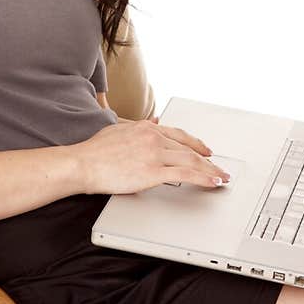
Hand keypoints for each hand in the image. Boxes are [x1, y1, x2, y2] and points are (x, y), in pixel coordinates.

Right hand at [76, 114, 230, 194]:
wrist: (82, 163)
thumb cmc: (94, 151)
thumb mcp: (119, 129)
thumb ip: (138, 126)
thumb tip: (154, 121)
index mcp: (146, 128)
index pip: (179, 135)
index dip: (196, 144)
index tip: (206, 151)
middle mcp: (154, 137)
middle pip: (189, 149)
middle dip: (208, 160)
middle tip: (220, 168)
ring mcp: (154, 154)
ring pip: (191, 160)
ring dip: (211, 170)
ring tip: (221, 178)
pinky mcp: (153, 172)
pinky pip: (185, 175)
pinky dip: (203, 178)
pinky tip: (212, 183)